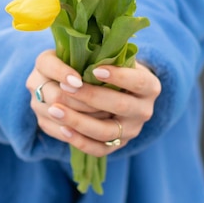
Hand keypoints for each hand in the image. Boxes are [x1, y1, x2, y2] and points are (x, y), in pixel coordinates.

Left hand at [27, 50, 161, 156]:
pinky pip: (98, 149)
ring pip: (106, 131)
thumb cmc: (112, 68)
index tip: (95, 69)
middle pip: (120, 106)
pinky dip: (78, 140)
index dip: (119, 77)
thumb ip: (105, 55)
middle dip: (90, 96)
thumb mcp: (115, 57)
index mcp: (150, 86)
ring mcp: (131, 131)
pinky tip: (62, 128)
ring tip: (54, 109)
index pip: (138, 82)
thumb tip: (85, 53)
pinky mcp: (116, 146)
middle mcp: (144, 111)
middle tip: (64, 87)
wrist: (117, 92)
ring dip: (78, 121)